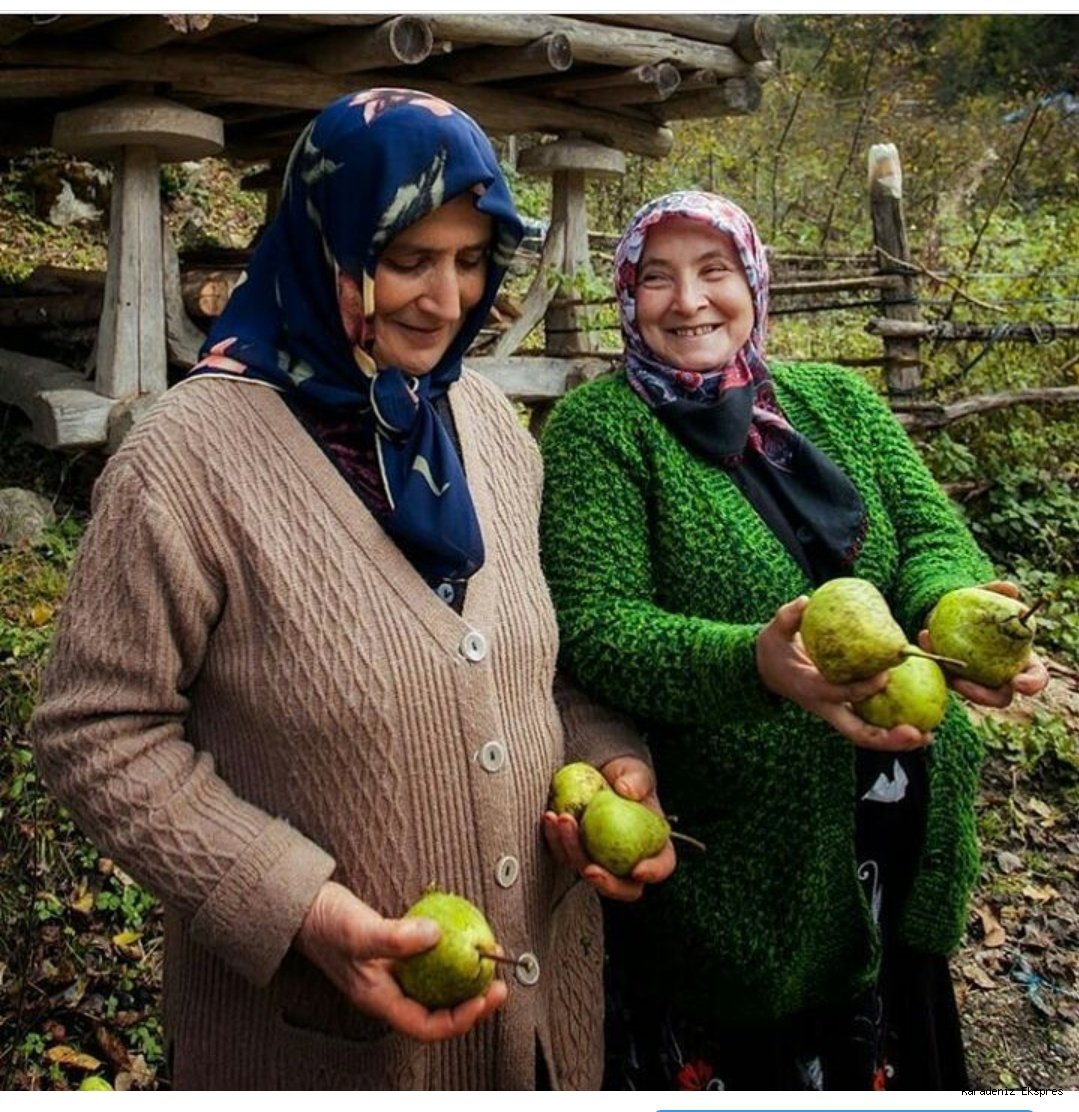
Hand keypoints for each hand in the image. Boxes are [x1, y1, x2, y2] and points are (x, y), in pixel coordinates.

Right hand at [294, 881, 506, 1042]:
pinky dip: (449, 959)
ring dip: (463, 981)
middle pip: (438, 1012)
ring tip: (487, 961)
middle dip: (472, 1002)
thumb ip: (394, 936)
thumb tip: (436, 935)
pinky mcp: (395, 956)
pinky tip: (463, 941)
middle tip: (499, 983)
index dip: (460, 1018)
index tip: (485, 997)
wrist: (305, 906)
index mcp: (379, 1000)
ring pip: (436, 989)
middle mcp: (389, 993)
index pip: (427, 1026)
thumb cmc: (325, 923)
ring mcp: (392, 976)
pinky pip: (429, 966)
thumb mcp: (359, 930)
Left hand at [542, 755, 676, 901]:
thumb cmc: (626, 776)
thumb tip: (626, 790)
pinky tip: (549, 817)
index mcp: (655, 845)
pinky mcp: (576, 853)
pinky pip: (564, 854)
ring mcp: (601, 862)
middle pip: (623, 888)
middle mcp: (629, 862)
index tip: (638, 870)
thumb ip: (636, 780)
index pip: (662, 865)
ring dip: (573, 852)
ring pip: (587, 872)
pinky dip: (555, 839)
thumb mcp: (635, 772)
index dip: (653, 872)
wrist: (598, 775)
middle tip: (590, 869)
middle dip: (606, 883)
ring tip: (563, 820)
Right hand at [757, 596, 931, 751]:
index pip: (837, 693)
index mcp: (809, 689)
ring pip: (867, 735)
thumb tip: (805, 601)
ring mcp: (837, 712)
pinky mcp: (847, 709)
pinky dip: (894, 727)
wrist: (767, 673)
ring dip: (896, 740)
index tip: (885, 675)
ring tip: (927, 736)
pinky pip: (872, 723)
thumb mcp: (773, 632)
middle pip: (857, 732)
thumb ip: (787, 617)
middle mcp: (826, 707)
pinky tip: (921, 725)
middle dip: (886, 738)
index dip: (861, 688)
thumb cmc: (774, 650)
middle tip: (915, 734)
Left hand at [918, 580, 1049, 707]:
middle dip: (984, 696)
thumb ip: (996, 591)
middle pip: (1001, 697)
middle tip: (963, 684)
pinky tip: (925, 637)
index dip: (1031, 683)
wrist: (947, 610)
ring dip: (953, 680)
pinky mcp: (951, 677)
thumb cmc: (975, 606)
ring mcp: (975, 681)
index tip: (1018, 682)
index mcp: (1021, 659)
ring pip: (968, 692)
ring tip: (941, 660)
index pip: (1034, 677)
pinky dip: (934, 658)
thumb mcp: (983, 596)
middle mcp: (1001, 675)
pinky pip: (944, 675)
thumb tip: (1010, 588)